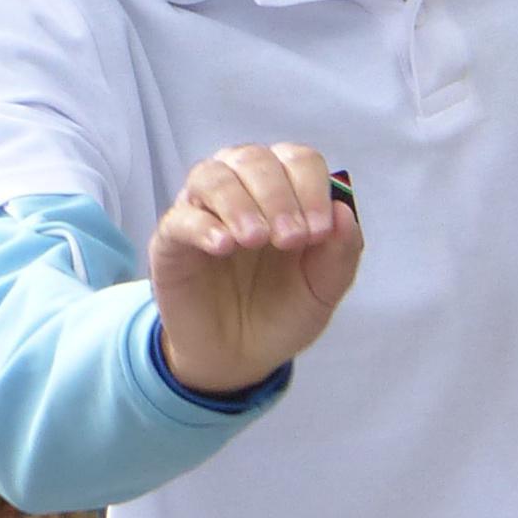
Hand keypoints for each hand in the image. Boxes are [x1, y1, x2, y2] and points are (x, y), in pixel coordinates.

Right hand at [150, 143, 363, 393]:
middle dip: (277, 195)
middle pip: (253, 159)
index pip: (296, 159)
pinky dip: (202, 226)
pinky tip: (223, 247)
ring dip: (239, 202)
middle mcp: (241, 190)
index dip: (311, 188)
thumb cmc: (281, 312)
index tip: (320, 231)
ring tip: (255, 239)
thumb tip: (345, 211)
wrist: (241, 359)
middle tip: (290, 238)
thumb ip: (341, 253)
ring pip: (212, 175)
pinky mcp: (171, 241)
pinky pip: (179, 218)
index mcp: (283, 192)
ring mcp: (203, 212)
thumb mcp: (323, 290)